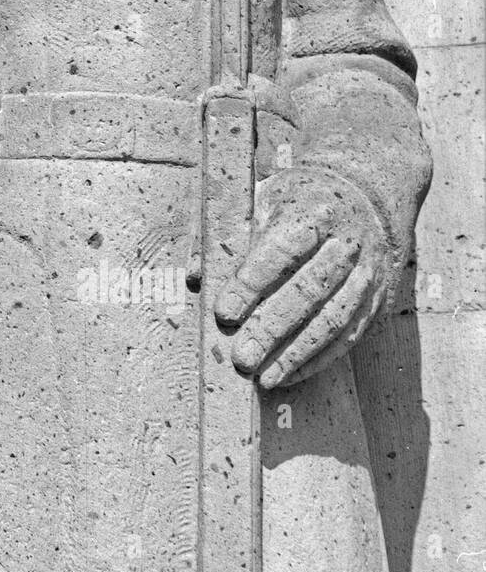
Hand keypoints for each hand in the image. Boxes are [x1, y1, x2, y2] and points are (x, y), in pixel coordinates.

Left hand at [216, 169, 390, 389]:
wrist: (367, 193)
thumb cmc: (298, 200)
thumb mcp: (261, 198)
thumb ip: (226, 235)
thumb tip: (195, 278)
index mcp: (313, 211)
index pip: (280, 251)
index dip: (251, 284)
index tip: (223, 313)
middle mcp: (346, 243)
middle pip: (307, 291)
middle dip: (272, 328)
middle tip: (241, 357)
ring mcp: (367, 273)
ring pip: (333, 320)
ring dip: (296, 353)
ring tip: (263, 378)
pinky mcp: (377, 298)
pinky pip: (350, 335)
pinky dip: (319, 359)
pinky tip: (289, 374)